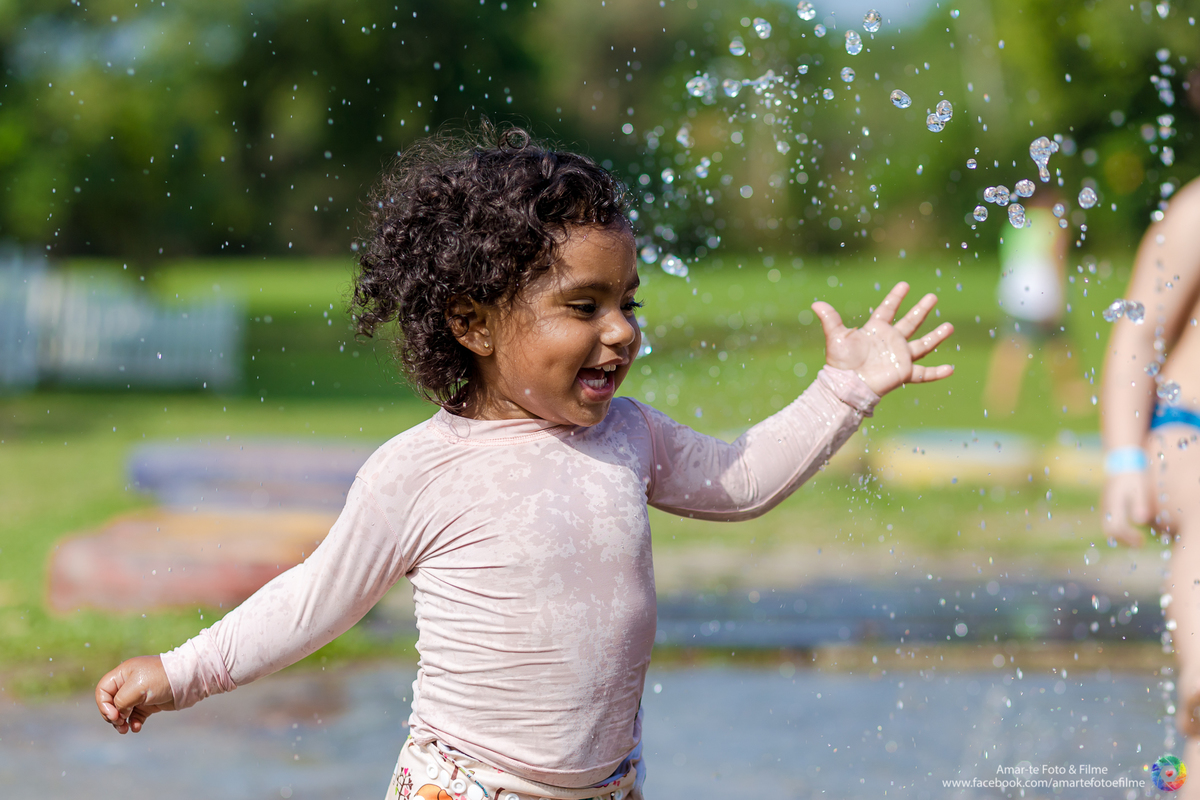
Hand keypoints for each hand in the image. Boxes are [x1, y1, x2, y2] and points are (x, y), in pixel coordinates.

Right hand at [95, 655, 174, 733]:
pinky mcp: (149, 704)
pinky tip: (137, 728)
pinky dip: (133, 723)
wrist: (188, 680)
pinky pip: (135, 716)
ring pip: (122, 712)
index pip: (103, 690)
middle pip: (110, 703)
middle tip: (120, 723)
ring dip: (121, 723)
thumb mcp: (136, 688)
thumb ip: (121, 701)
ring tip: (125, 730)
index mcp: (123, 674)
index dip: (103, 705)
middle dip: (112, 716)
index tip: (114, 715)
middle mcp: (129, 683)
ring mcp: (139, 694)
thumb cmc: (161, 678)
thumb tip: (119, 714)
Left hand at [812, 282, 953, 395]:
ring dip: (936, 336)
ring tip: (950, 326)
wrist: (845, 385)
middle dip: (921, 310)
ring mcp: (899, 357)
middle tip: (933, 296)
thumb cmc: (839, 363)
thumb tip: (816, 303)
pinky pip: (924, 373)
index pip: (888, 309)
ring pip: (922, 345)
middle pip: (910, 323)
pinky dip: (938, 373)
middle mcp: (890, 342)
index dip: (896, 297)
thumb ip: (830, 319)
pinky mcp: (904, 372)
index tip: (905, 284)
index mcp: (875, 330)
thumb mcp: (836, 337)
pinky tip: (951, 368)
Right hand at [1101, 471, 1150, 546]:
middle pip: (1110, 532)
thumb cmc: (1133, 477)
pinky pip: (1110, 523)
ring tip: (1139, 540)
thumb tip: (1140, 521)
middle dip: (1125, 541)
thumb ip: (1139, 504)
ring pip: (1108, 529)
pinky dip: (1120, 531)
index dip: (1129, 538)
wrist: (1122, 463)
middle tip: (1141, 544)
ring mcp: (1105, 507)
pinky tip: (1133, 530)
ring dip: (1122, 538)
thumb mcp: (1138, 489)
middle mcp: (1106, 508)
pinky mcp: (1107, 507)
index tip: (1142, 541)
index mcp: (1113, 505)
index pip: (1116, 528)